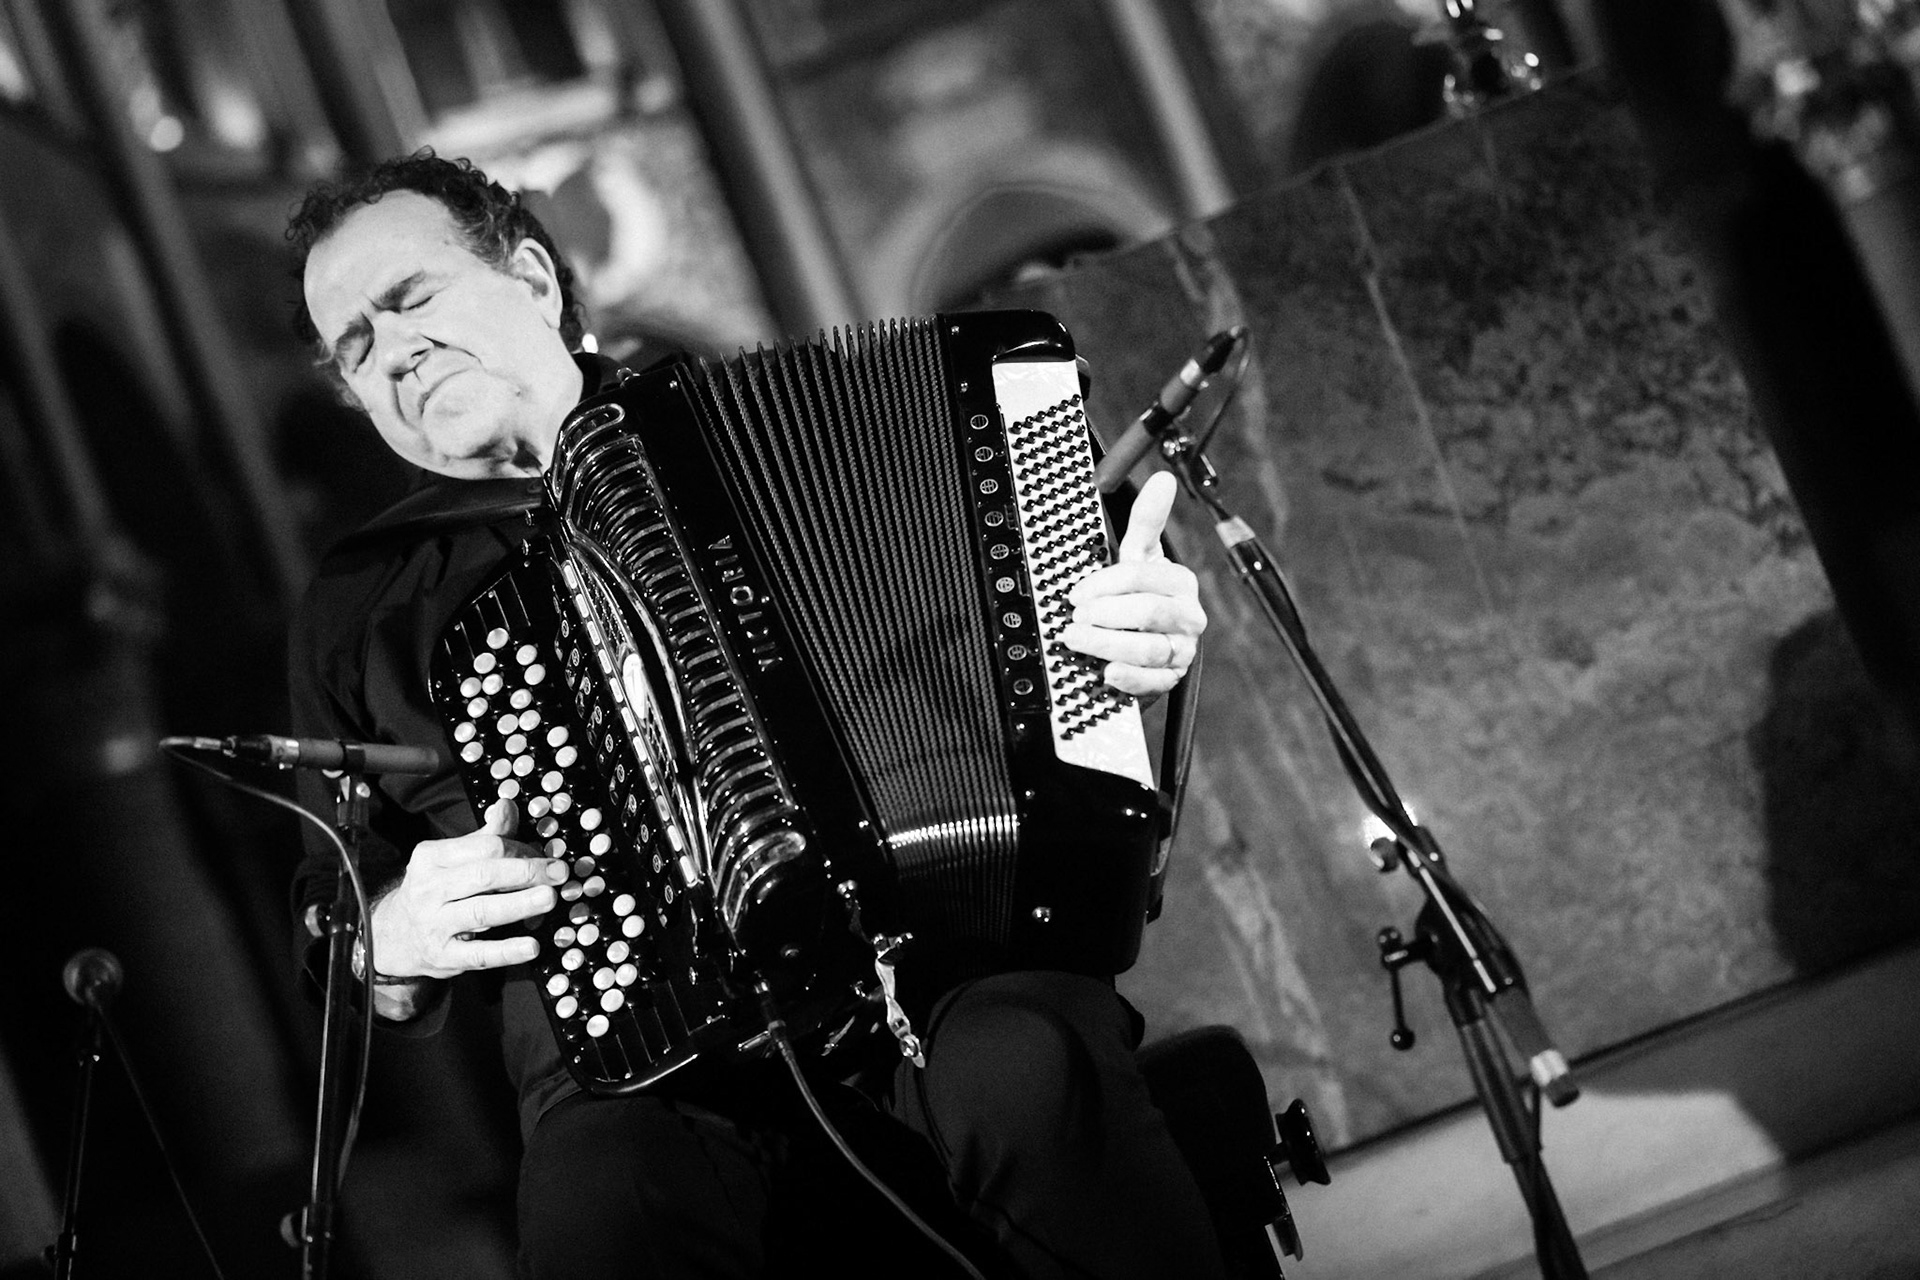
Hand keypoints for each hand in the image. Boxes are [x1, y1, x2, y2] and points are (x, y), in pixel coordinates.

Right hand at [367, 797, 567, 981]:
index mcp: (432, 857)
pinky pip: (478, 954)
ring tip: (548, 898)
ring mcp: (434, 924)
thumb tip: (507, 805)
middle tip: (558, 874)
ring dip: (519, 904)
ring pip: (481, 912)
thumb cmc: (434, 890)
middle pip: (484, 875)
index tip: (544, 858)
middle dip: (525, 872)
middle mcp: (429, 889)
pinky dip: (506, 951)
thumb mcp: (452, 858)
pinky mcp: (443, 956)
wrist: (393, 935)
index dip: (520, 850)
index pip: (484, 848)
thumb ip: (485, 836)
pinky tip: (530, 947)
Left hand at [1061, 471, 1205, 696]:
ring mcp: (1182, 650)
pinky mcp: (1171, 679)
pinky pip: (1154, 681)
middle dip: (1106, 615)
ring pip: (1149, 648)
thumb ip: (1148, 521)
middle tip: (1074, 618)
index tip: (1076, 594)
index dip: (1105, 585)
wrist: (1142, 645)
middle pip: (1149, 613)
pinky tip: (1107, 672)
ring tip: (1077, 640)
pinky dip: (1129, 678)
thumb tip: (1163, 479)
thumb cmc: (1138, 597)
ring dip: (1107, 644)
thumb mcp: (1139, 557)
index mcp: (1179, 582)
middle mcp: (1187, 616)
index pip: (1142, 577)